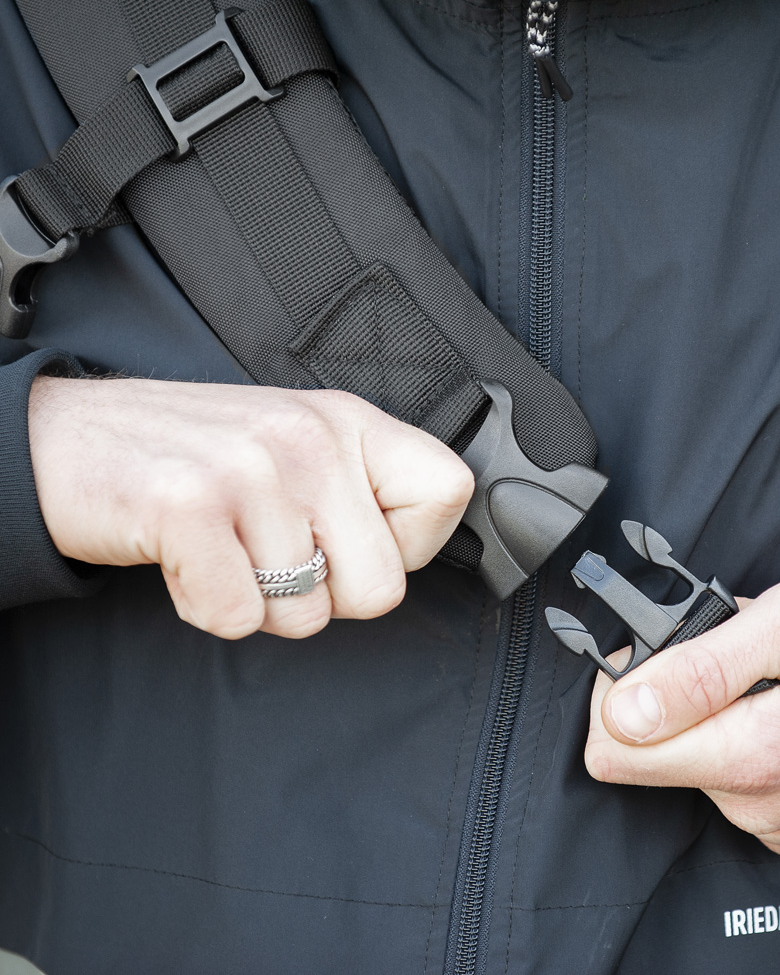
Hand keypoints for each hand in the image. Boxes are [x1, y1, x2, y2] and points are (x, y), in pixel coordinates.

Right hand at [28, 376, 473, 637]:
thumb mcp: (300, 447)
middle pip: (382, 588)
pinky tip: (188, 559)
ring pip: (307, 615)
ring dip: (260, 602)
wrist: (71, 440)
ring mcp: (250, 470)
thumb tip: (416, 551)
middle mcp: (309, 437)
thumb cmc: (199, 456)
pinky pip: (237, 617)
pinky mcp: (188, 508)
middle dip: (325, 596)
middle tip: (271, 555)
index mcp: (348, 421)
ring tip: (224, 547)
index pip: (449, 493)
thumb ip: (363, 488)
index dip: (411, 545)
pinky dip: (208, 607)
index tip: (356, 541)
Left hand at [584, 545, 779, 853]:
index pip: (617, 753)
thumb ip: (701, 670)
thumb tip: (623, 710)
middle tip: (728, 646)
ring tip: (770, 666)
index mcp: (760, 757)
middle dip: (670, 691)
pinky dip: (740, 723)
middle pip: (648, 754)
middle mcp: (767, 805)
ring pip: (688, 759)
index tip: (656, 647)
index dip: (620, 689)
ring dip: (710, 703)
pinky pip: (728, 771)